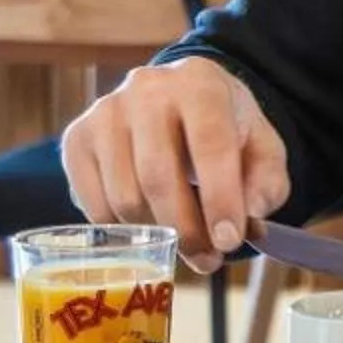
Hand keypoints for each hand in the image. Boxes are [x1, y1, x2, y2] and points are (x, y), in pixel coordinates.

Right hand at [58, 56, 290, 275]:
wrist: (180, 100)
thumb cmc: (226, 129)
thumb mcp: (262, 149)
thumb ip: (266, 184)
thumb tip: (250, 221)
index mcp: (200, 83)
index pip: (209, 143)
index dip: (220, 197)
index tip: (228, 241)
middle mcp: (146, 89)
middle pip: (157, 176)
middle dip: (186, 229)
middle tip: (208, 259)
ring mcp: (104, 113)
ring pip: (123, 197)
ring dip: (156, 235)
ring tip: (184, 244)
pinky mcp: (76, 139)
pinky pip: (94, 205)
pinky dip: (123, 230)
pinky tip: (150, 226)